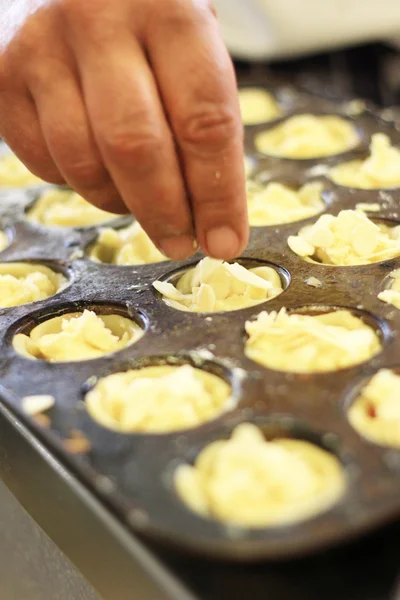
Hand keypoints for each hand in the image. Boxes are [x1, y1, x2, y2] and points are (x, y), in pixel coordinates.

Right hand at [0, 0, 247, 259]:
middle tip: (180, 242)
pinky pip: (44, 162)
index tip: (224, 242)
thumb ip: (201, 112)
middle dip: (165, 213)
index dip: (218, 194)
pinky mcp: (1, 76)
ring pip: (84, 164)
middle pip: (136, 149)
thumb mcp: (187, 39)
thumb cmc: (140, 15)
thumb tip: (211, 212)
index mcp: (169, 7)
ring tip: (138, 198)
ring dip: (118, 202)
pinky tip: (96, 163)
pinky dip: (77, 182)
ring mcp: (40, 47)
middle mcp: (98, 20)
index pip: (205, 120)